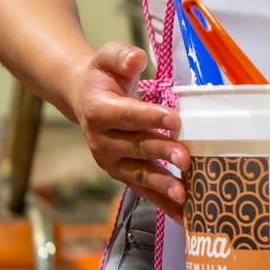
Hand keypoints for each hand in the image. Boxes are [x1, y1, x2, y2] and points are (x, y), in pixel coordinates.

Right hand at [66, 41, 190, 221]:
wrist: (83, 98)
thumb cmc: (102, 76)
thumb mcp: (107, 57)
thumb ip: (121, 56)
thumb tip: (137, 59)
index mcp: (99, 110)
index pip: (127, 115)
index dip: (150, 117)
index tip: (174, 119)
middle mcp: (102, 140)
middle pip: (136, 147)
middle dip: (162, 153)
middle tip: (185, 158)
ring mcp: (112, 161)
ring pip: (139, 173)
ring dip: (162, 184)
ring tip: (183, 193)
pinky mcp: (122, 173)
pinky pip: (144, 190)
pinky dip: (162, 203)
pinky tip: (183, 214)